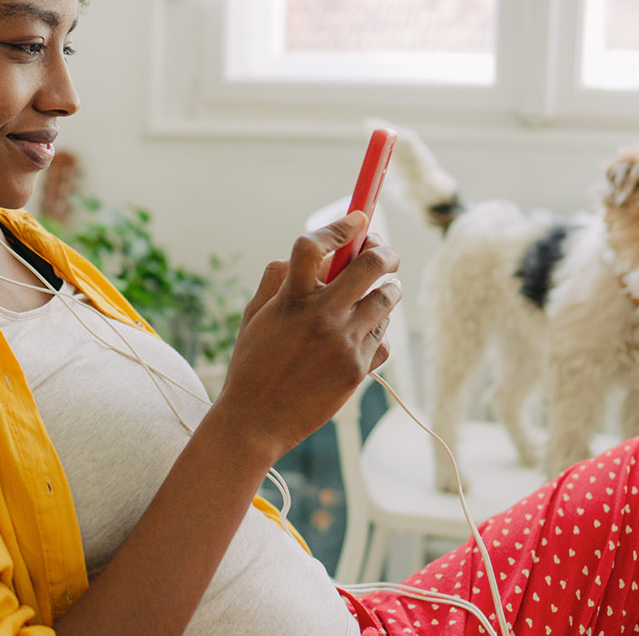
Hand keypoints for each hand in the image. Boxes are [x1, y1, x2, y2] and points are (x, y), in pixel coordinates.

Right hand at [210, 212, 400, 459]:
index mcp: (291, 299)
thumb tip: (307, 257)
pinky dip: (377, 331)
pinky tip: (363, 335)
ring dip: (387, 290)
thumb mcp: (254, 315)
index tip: (358, 217)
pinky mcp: (359, 369)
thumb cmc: (251, 365)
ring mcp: (345, 343)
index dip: (341, 225)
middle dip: (385, 252)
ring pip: (386, 300)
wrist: (256, 421)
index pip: (315, 245)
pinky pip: (383, 338)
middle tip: (384, 253)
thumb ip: (278, 280)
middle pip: (371, 265)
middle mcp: (322, 316)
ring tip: (380, 292)